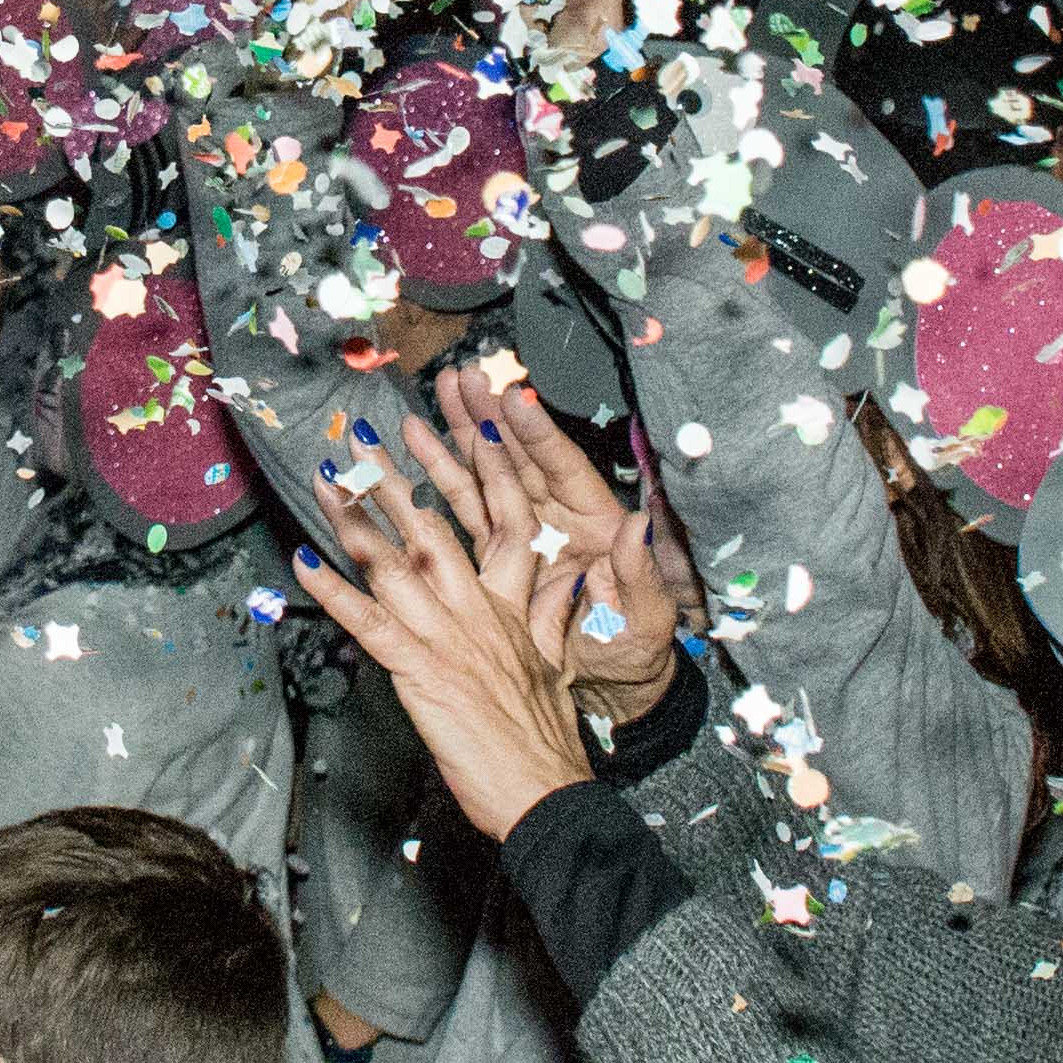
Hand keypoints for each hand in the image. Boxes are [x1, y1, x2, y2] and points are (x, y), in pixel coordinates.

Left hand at [296, 418, 599, 839]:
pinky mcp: (421, 672)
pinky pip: (370, 622)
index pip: (504, 524)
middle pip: (434, 530)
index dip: (488, 474)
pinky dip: (334, 591)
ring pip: (396, 565)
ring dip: (355, 519)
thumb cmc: (547, 742)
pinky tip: (303, 561)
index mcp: (511, 609)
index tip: (474, 427)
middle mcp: (478, 612)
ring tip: (325, 478)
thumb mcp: (558, 667)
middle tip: (360, 437)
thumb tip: (572, 576)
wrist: (547, 794)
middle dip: (395, 480)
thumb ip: (555, 615)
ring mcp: (448, 639)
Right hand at [430, 362, 679, 706]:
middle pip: (517, 458)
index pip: (562, 468)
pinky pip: (467, 514)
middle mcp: (557, 518)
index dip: (537, 435)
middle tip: (461, 377)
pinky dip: (442, 484)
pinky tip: (416, 455)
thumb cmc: (635, 650)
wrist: (613, 685)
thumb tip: (638, 527)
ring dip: (458, 438)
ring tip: (431, 400)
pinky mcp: (498, 560)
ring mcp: (524, 535)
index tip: (513, 399)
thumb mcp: (646, 616)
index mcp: (595, 523)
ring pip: (486, 478)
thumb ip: (641, 573)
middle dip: (488, 416)